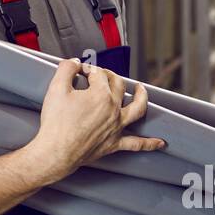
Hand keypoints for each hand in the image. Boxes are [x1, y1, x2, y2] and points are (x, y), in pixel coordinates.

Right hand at [22, 58, 164, 185]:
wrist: (55, 152)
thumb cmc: (55, 124)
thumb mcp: (56, 88)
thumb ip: (66, 69)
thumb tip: (74, 62)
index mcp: (100, 95)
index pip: (98, 74)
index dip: (88, 69)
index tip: (80, 70)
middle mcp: (113, 109)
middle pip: (118, 86)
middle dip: (109, 76)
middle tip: (101, 75)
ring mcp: (116, 127)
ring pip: (137, 109)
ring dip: (142, 97)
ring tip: (142, 90)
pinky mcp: (114, 143)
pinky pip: (137, 144)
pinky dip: (150, 143)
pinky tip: (159, 143)